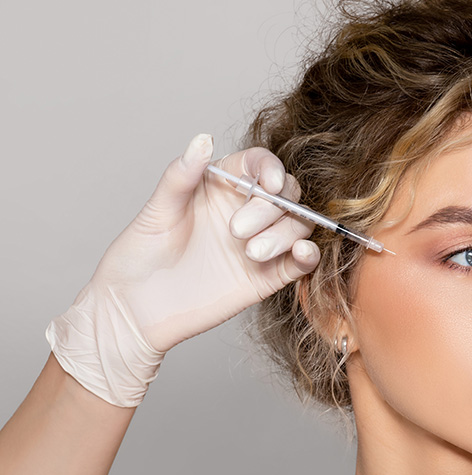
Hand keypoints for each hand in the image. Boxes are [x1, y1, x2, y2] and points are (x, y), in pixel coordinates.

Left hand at [45, 134, 320, 406]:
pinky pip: (300, 262)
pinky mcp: (267, 277)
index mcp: (220, 187)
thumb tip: (202, 139)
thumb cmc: (138, 257)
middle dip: (272, 208)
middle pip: (286, 195)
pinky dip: (309, 255)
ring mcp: (258, 244)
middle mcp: (245, 212)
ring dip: (285, 234)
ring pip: (297, 226)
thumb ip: (182, 176)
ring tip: (251, 253)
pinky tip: (301, 253)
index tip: (268, 185)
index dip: (270, 169)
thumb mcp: (157, 211)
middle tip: (237, 231)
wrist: (135, 311)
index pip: (259, 165)